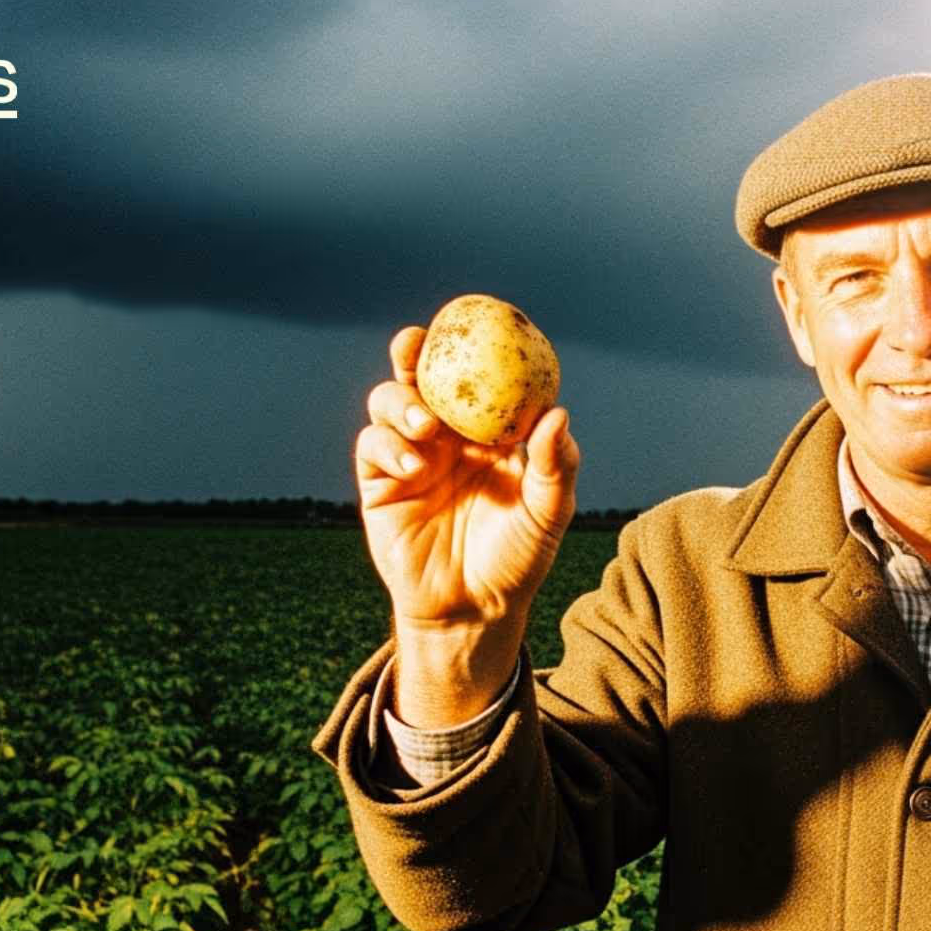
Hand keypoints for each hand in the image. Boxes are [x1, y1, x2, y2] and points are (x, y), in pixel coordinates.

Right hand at [353, 325, 580, 718]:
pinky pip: (373, 446)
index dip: (469, 345)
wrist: (475, 609)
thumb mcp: (547, 512)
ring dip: (400, 403)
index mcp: (485, 431)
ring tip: (426, 426)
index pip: (474, 377)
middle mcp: (444, 435)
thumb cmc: (518, 559)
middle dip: (412, 352)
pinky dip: (387, 443)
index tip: (474, 320)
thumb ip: (553, 466)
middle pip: (420, 377)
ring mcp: (409, 455)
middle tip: (416, 343)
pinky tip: (412, 462)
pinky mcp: (379, 483)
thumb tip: (557, 414)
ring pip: (389, 404)